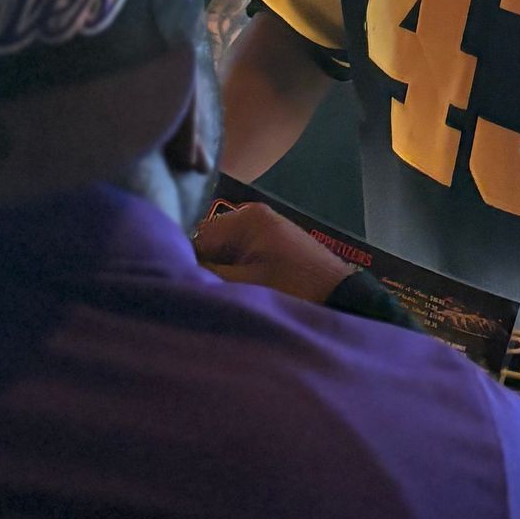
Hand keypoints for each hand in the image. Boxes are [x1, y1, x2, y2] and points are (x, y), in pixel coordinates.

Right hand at [194, 200, 356, 305]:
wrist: (344, 302)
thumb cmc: (294, 290)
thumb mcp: (246, 286)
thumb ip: (208, 276)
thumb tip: (175, 273)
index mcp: (244, 218)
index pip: (195, 237)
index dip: (184, 265)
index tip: (179, 292)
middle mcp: (252, 216)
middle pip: (208, 244)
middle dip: (201, 271)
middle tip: (197, 300)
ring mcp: (265, 231)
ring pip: (223, 254)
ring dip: (218, 276)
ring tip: (216, 300)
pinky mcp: (273, 248)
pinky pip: (240, 260)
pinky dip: (234, 278)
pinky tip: (235, 297)